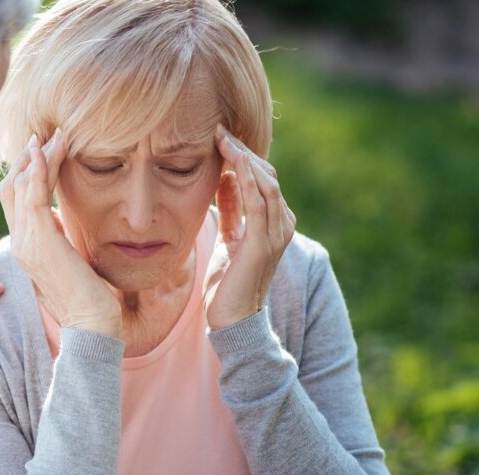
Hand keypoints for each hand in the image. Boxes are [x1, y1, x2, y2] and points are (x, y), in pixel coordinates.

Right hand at [0, 130, 120, 337]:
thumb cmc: (90, 297)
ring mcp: (26, 240)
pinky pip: (33, 193)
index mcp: (27, 246)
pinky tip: (52, 149)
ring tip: (56, 134)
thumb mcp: (72, 259)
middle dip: (28, 158)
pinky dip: (41, 167)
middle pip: (11, 187)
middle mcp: (21, 241)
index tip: (45, 150)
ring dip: (38, 156)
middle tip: (47, 134)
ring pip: (21, 185)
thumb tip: (61, 218)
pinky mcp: (40, 239)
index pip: (16, 200)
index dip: (27, 172)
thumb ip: (61, 238)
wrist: (92, 324)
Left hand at [204, 124, 296, 329]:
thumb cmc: (228, 282)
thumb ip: (232, 209)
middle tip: (218, 129)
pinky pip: (261, 201)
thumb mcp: (230, 237)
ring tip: (223, 138)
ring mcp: (278, 233)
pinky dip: (247, 178)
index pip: (262, 178)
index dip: (242, 155)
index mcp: (274, 221)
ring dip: (244, 158)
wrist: (232, 320)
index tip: (218, 135)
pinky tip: (230, 161)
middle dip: (242, 150)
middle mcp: (282, 224)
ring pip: (267, 183)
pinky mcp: (265, 244)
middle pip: (266, 175)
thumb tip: (223, 178)